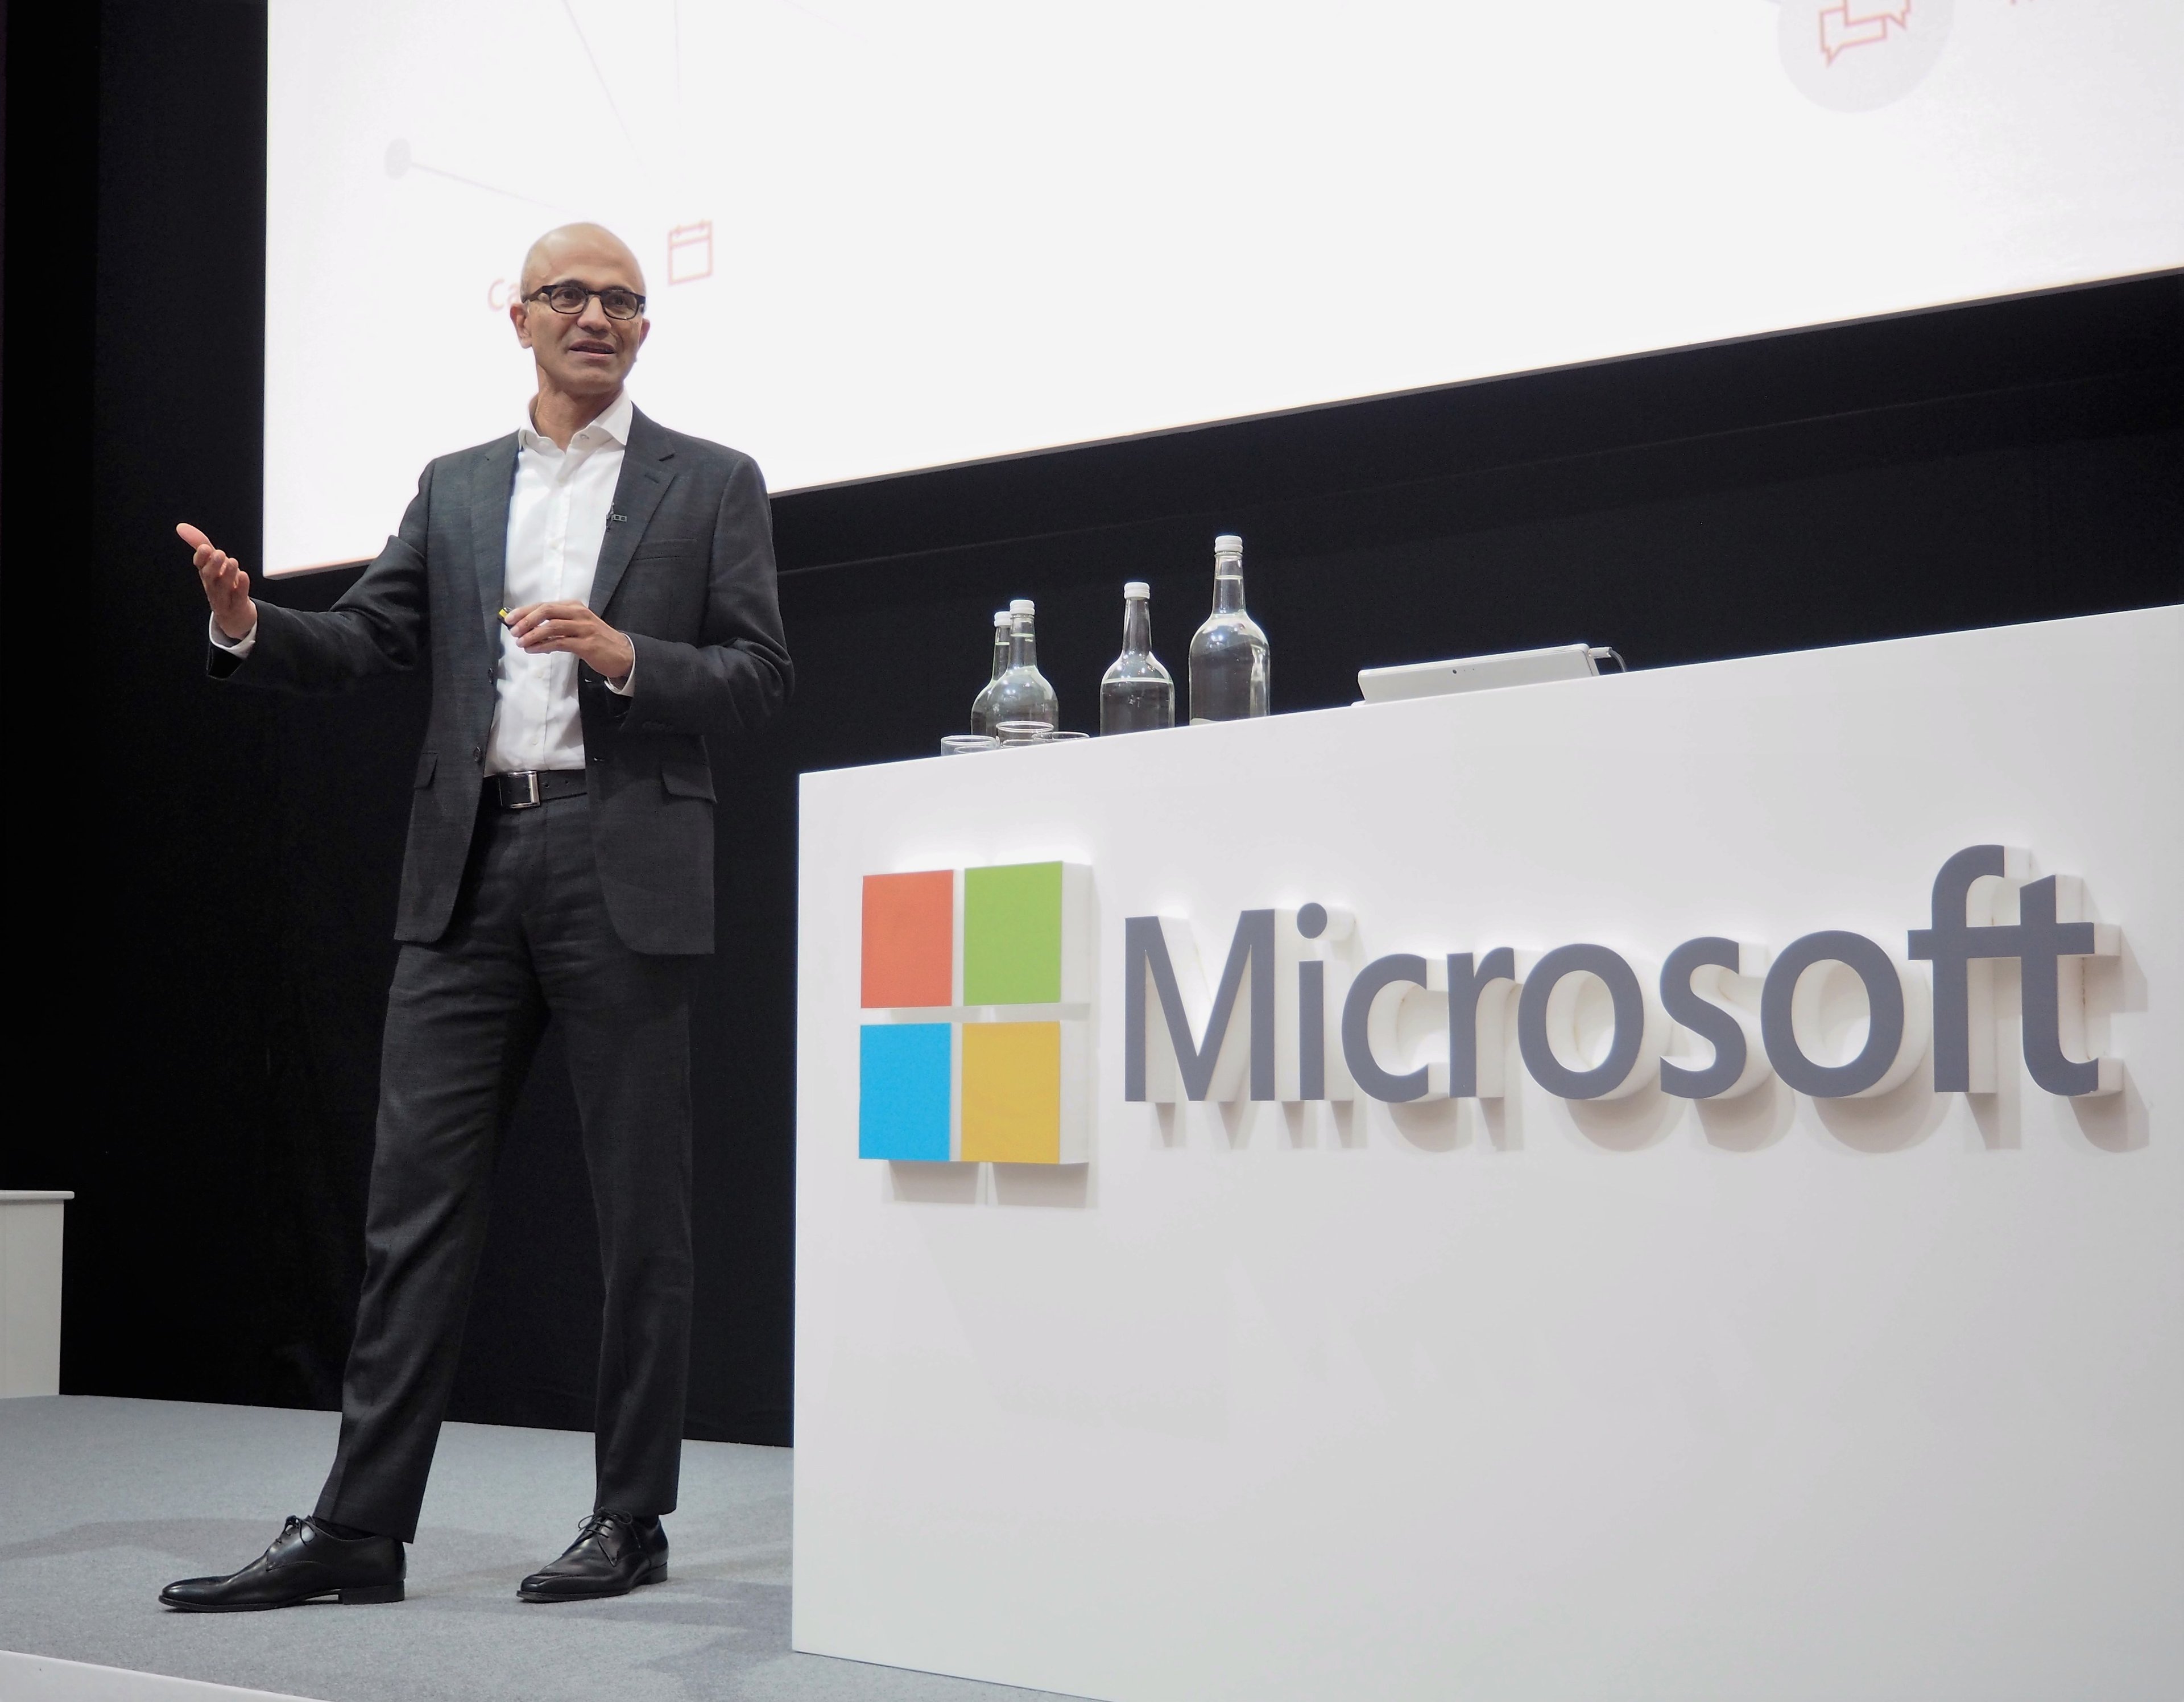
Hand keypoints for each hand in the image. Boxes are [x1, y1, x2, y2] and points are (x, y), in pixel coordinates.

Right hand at [178, 522, 257, 641]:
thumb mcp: (212, 563)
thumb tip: (181, 526)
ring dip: (228, 574)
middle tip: (218, 553)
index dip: (201, 558)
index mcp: (206, 574)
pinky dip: (241, 587)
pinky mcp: (238, 606)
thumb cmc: (223, 584)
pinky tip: (244, 576)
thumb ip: (199, 543)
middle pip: (209, 576)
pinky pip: (239, 596)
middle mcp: (213, 585)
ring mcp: (224, 597)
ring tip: (233, 562)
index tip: (204, 548)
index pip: (200, 565)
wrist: (234, 616)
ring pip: (223, 587)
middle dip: (213, 564)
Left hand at [506, 600, 633, 684]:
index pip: (545, 605)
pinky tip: (533, 650)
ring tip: (520, 643)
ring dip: (532, 635)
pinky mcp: (587, 644)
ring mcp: (584, 628)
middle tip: (513, 631)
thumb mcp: (577, 626)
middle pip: (547, 611)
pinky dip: (543, 646)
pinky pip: (560, 643)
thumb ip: (557, 625)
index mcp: (574, 607)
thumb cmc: (596, 640)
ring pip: (552, 627)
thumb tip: (529, 629)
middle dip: (526, 620)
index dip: (524, 611)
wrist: (623, 654)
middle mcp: (579, 614)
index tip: (509, 620)